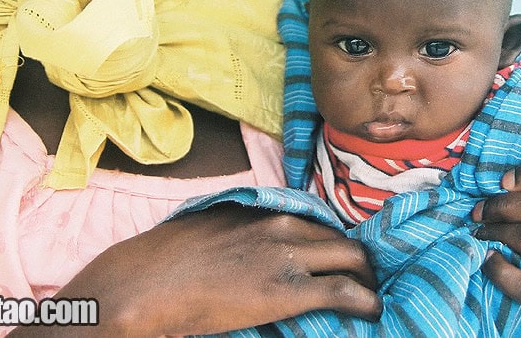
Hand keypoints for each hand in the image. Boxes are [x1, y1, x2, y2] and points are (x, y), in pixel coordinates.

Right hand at [14, 203, 380, 336]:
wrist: (147, 283)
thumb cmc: (164, 260)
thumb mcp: (207, 228)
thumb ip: (236, 229)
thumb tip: (245, 246)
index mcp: (260, 210)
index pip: (315, 218)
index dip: (331, 242)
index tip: (336, 258)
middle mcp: (281, 224)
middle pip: (340, 237)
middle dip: (357, 260)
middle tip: (360, 279)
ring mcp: (288, 255)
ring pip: (352, 259)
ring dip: (366, 278)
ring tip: (369, 295)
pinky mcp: (290, 290)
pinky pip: (346, 293)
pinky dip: (367, 302)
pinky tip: (373, 311)